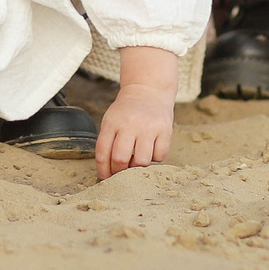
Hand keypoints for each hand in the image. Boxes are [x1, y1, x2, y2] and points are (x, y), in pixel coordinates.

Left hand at [95, 47, 178, 179]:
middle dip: (119, 172)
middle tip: (121, 172)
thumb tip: (109, 172)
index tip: (105, 179)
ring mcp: (149, 127)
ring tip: (137, 157)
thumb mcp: (111, 120)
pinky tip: (151, 148)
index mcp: (112, 122)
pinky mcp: (165, 130)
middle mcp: (130, 124)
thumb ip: (108, 143)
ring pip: (141, 161)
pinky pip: (160, 156)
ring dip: (138, 166)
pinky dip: (155, 157)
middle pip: (120, 159)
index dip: (103, 171)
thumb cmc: (127, 111)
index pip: (102, 153)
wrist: (149, 90)